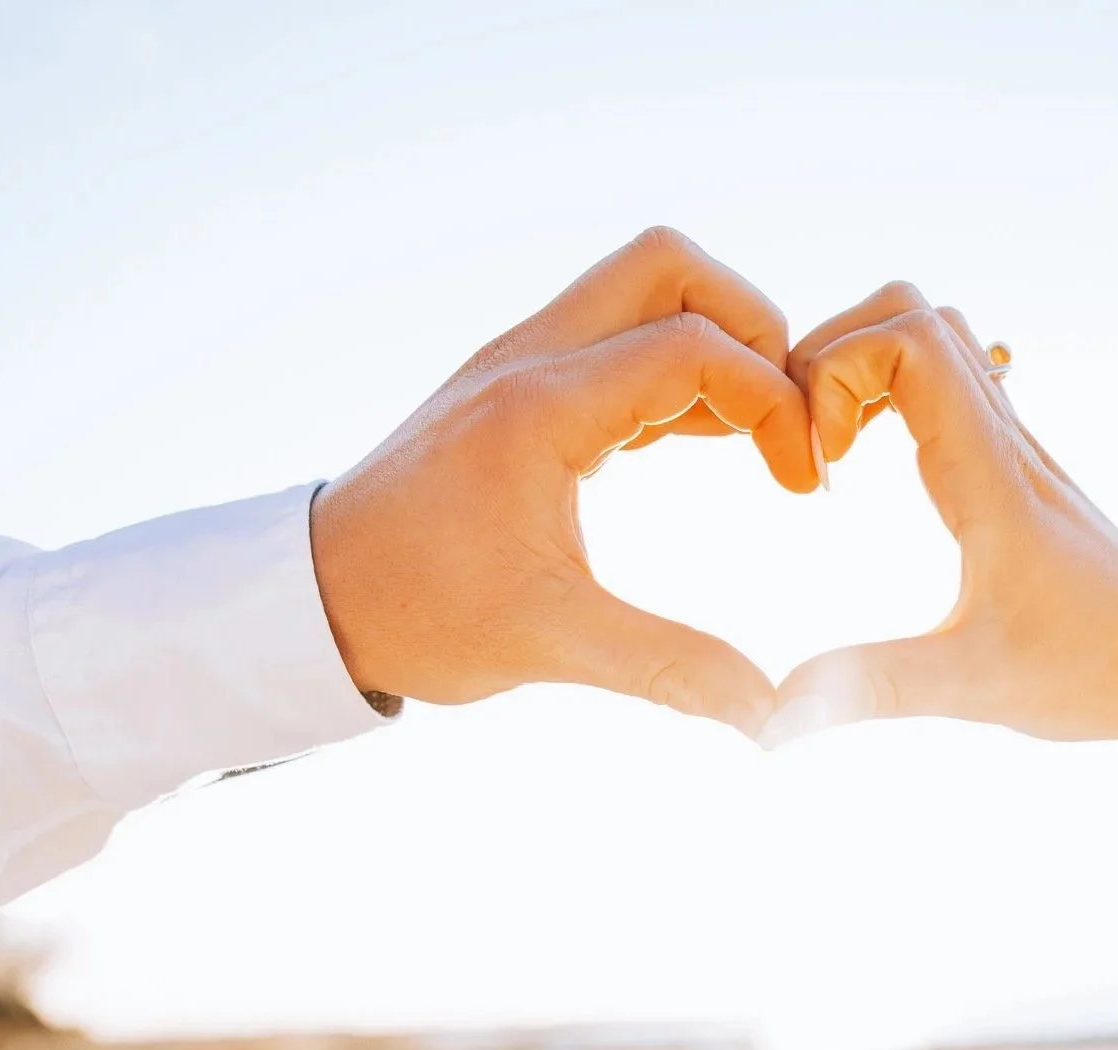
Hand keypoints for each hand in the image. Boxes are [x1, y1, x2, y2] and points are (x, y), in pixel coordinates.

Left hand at [310, 227, 819, 735]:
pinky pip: (615, 340)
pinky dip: (671, 372)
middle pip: (671, 268)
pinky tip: (694, 443)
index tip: (801, 484)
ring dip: (713, 345)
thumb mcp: (549, 644)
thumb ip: (666, 667)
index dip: (774, 403)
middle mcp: (529, 359)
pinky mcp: (517, 390)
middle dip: (751, 328)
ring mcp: (518, 365)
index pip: (695, 347)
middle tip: (778, 423)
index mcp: (541, 407)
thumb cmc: (418, 615)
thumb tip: (768, 713)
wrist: (316, 600)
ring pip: (642, 290)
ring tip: (748, 442)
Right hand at [764, 283, 1117, 748]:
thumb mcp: (972, 689)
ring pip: (935, 336)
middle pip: (912, 311)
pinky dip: (892, 392)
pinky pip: (949, 381)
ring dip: (863, 366)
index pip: (909, 341)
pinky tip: (874, 467)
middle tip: (810, 448)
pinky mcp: (1015, 468)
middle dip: (833, 356)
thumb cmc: (1093, 672)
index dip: (837, 373)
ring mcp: (1014, 446)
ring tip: (832, 450)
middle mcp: (1004, 439)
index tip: (820, 463)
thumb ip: (870, 689)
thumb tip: (773, 720)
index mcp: (989, 473)